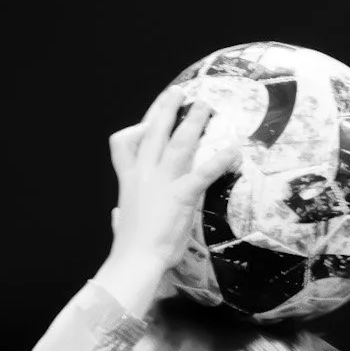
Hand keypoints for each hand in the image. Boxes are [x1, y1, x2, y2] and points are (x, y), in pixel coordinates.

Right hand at [105, 88, 239, 282]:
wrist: (135, 259)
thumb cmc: (130, 246)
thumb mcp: (122, 224)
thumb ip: (120, 215)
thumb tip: (116, 215)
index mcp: (128, 179)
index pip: (123, 143)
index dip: (135, 128)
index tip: (147, 120)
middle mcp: (143, 174)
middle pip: (153, 131)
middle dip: (166, 108)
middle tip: (178, 91)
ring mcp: (161, 182)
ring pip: (178, 143)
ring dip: (193, 122)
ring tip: (205, 106)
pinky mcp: (181, 195)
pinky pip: (203, 172)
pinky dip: (220, 160)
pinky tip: (234, 151)